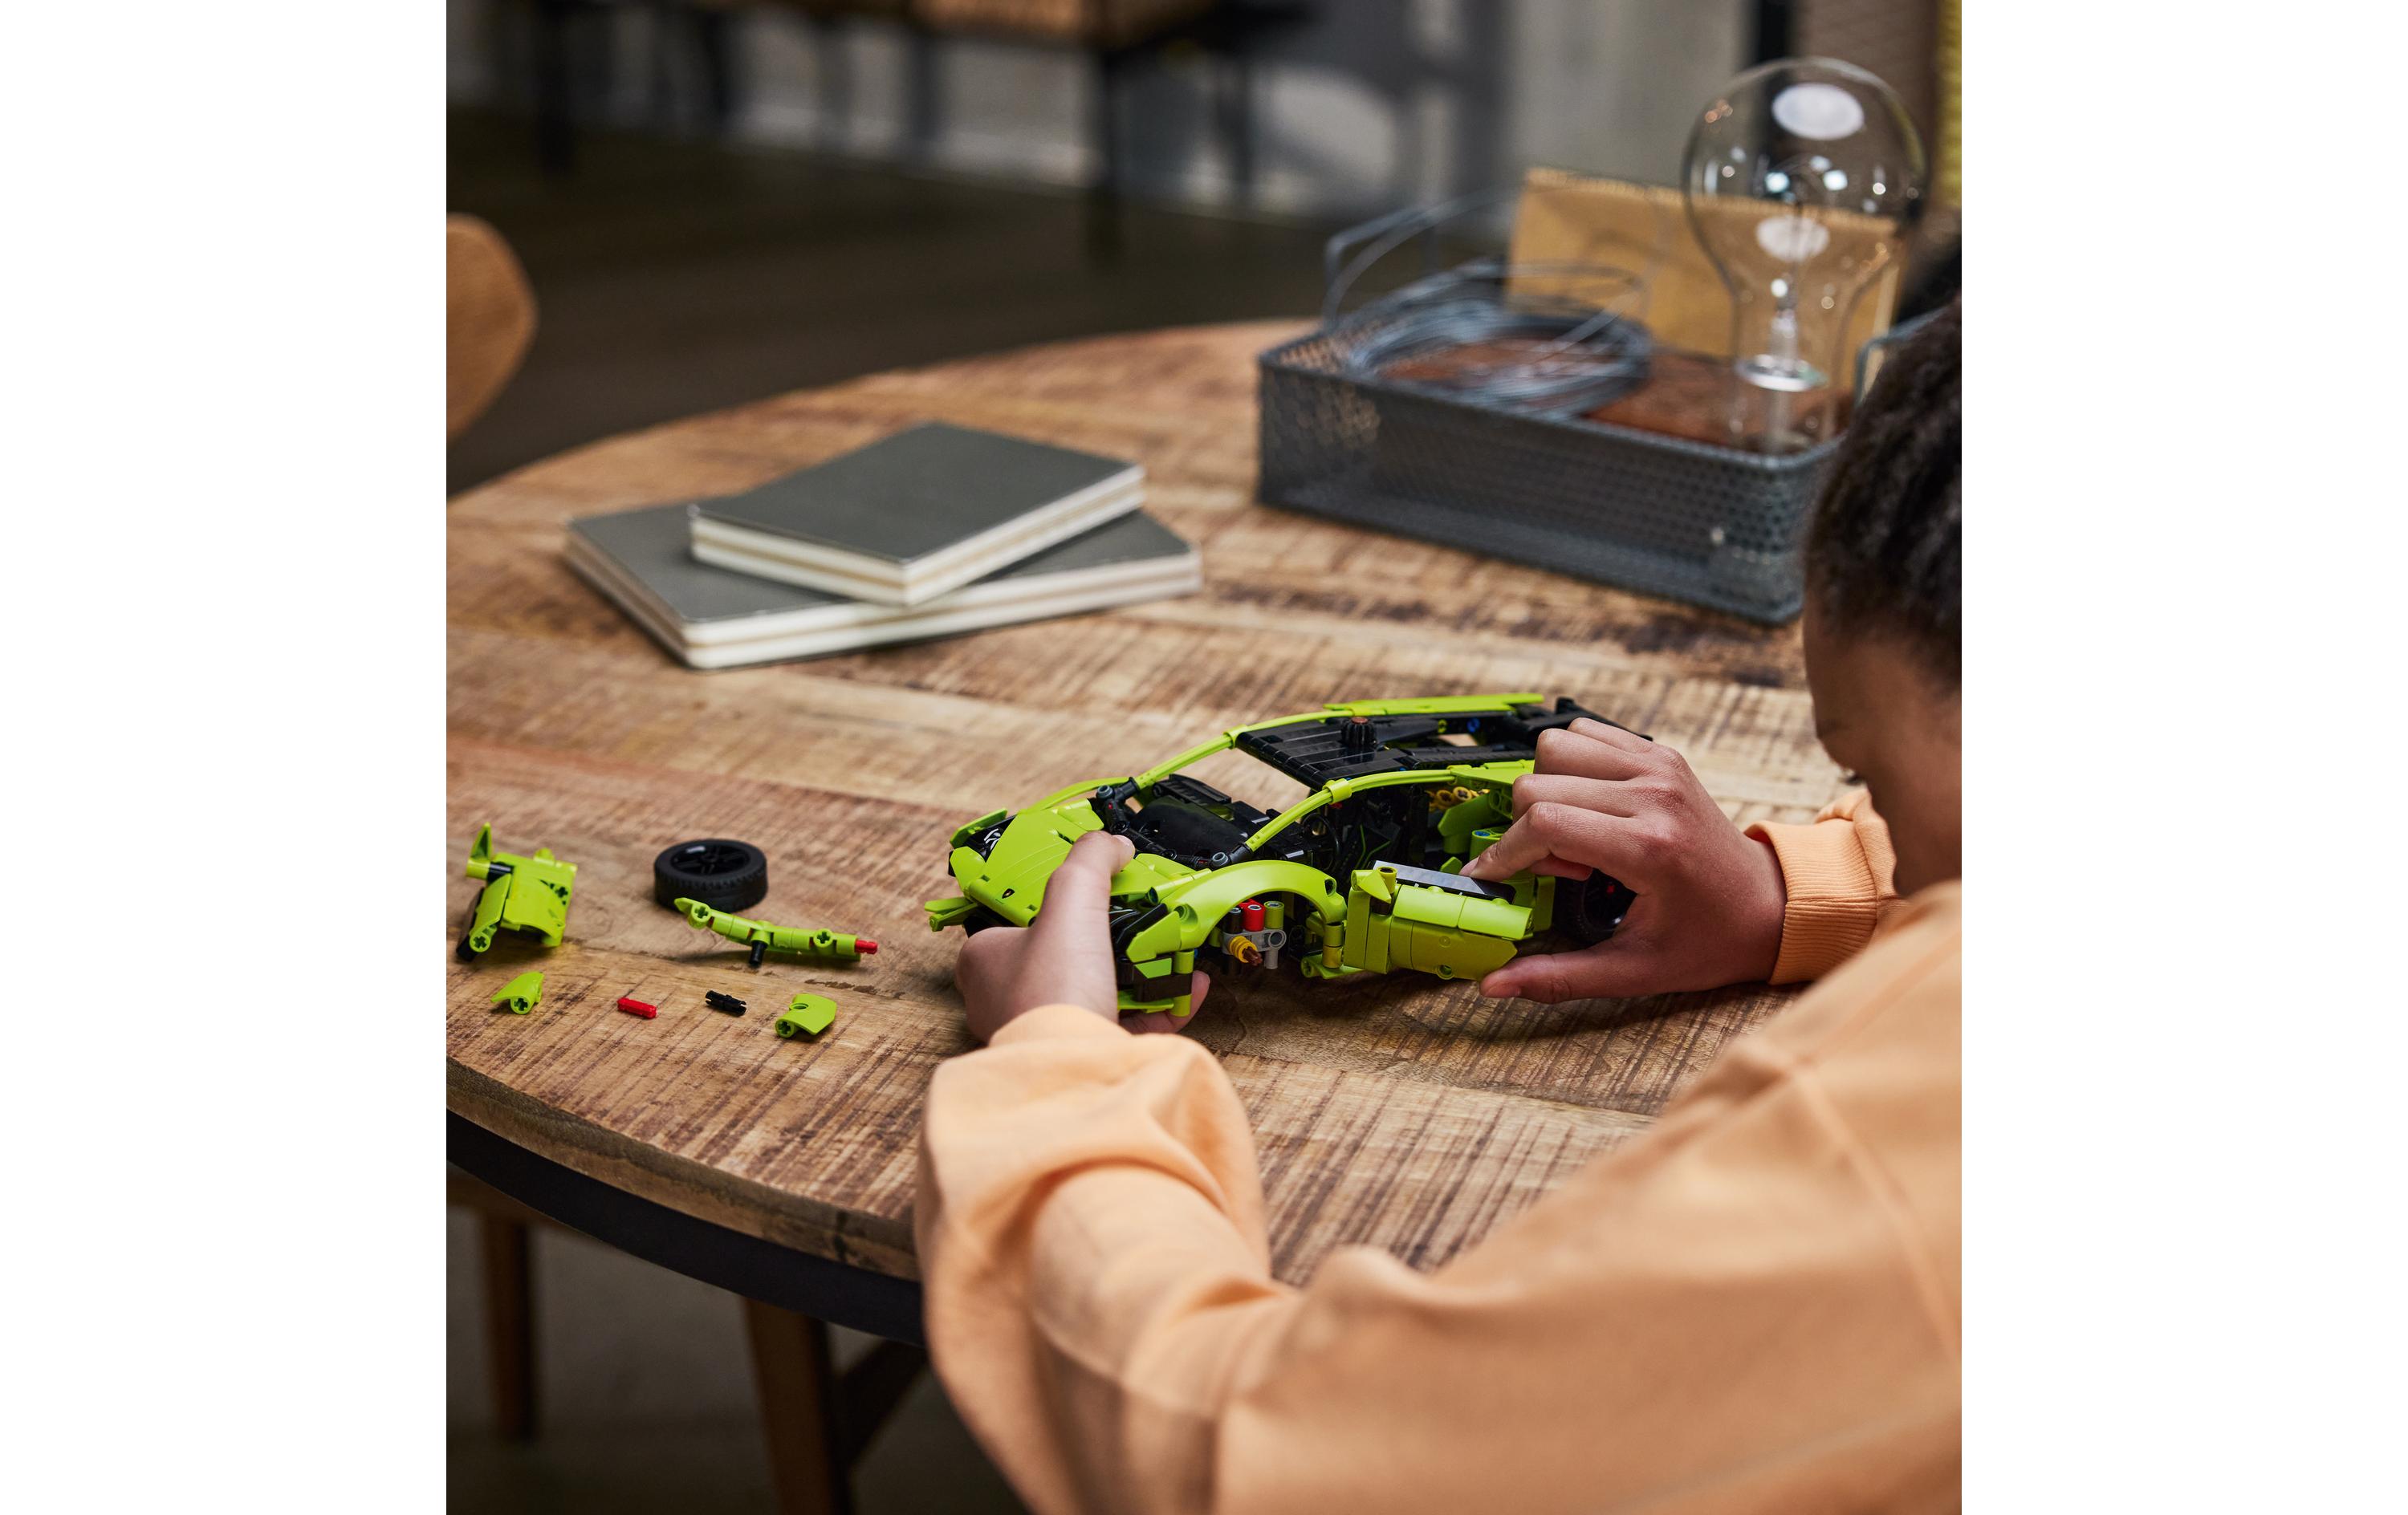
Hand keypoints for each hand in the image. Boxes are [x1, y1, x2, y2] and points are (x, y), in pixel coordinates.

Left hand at [953, 831, 1211, 1041]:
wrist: (1078, 1069)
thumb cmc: (1053, 991)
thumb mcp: (1071, 900)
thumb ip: (1091, 861)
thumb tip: (1112, 844)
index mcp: (986, 960)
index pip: (1016, 917)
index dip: (1054, 899)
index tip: (1089, 888)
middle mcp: (1007, 998)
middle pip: (1066, 952)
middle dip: (1109, 936)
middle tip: (1139, 916)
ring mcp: (1046, 1029)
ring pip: (1098, 988)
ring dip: (1141, 968)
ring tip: (1170, 946)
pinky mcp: (1083, 1053)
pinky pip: (1128, 1022)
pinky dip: (1162, 1003)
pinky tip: (1190, 985)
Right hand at [1460, 719, 1786, 1002]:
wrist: (1770, 906)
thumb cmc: (1711, 939)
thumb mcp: (1635, 971)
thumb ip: (1559, 977)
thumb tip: (1494, 986)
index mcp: (1649, 847)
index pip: (1544, 823)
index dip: (1502, 854)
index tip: (1489, 878)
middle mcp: (1653, 794)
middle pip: (1539, 783)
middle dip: (1525, 830)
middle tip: (1557, 870)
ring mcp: (1658, 766)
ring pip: (1556, 746)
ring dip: (1545, 789)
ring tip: (1574, 834)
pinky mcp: (1660, 754)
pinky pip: (1586, 733)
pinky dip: (1570, 765)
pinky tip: (1587, 807)